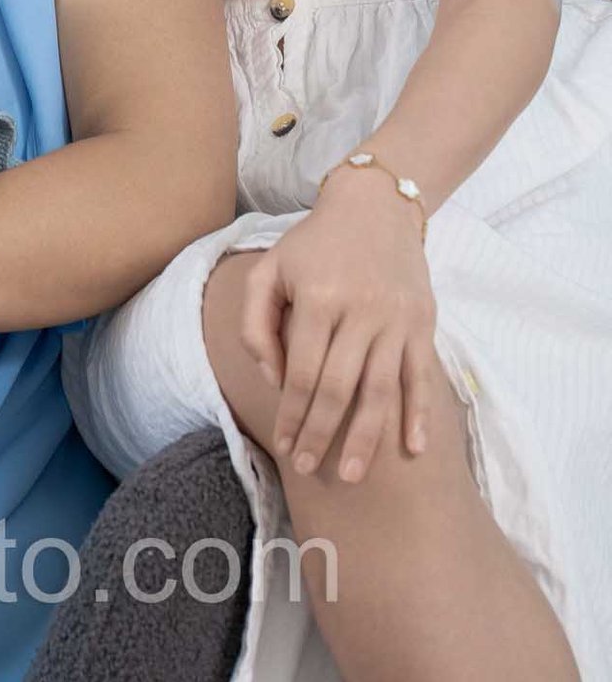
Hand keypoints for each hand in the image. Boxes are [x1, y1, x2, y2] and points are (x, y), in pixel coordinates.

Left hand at [237, 173, 438, 485]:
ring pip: (381, 391)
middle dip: (321, 434)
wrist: (376, 206)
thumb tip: (274, 380)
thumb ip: (257, 323)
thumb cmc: (314, 243)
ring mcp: (396, 321)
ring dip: (366, 438)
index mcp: (318, 298)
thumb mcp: (270, 268)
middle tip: (309, 469)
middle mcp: (360, 312)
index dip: (292, 414)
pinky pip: (422, 377)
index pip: (302, 372)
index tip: (284, 445)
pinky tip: (413, 448)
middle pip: (339, 389)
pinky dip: (419, 414)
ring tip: (350, 475)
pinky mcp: (422, 324)